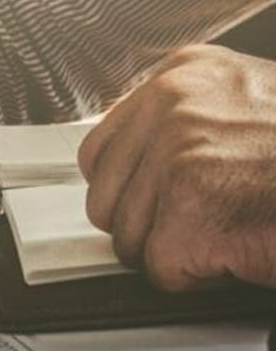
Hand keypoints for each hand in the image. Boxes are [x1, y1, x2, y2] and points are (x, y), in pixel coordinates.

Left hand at [77, 45, 275, 290]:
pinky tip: (242, 249)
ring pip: (130, 238)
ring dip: (180, 252)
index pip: (101, 150)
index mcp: (186, 74)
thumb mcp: (249, 108)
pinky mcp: (191, 209)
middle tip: (213, 222)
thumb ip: (188, 126)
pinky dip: (201, 276)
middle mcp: (174, 105)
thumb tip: (133, 171)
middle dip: (152, 227)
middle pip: (107, 199)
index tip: (163, 203)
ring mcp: (179, 155)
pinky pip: (162, 269)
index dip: (131, 191)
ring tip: (236, 228)